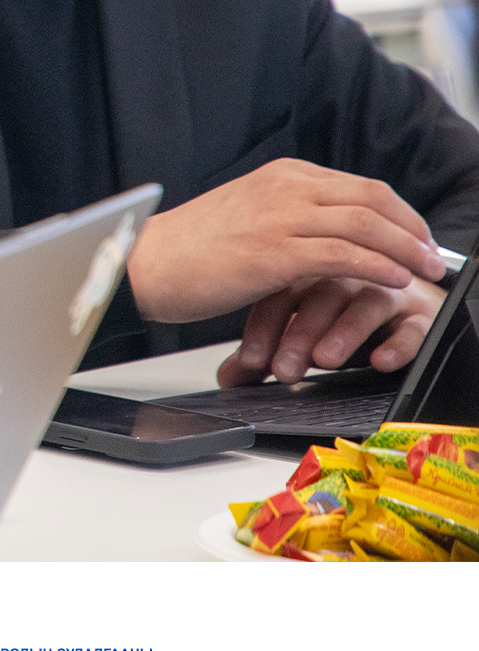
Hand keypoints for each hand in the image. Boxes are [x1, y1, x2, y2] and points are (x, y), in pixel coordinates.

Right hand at [123, 157, 446, 326]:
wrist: (146, 261)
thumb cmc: (191, 248)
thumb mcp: (248, 216)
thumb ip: (291, 218)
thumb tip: (334, 240)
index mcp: (281, 176)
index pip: (360, 186)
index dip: (400, 213)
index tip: (417, 239)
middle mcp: (284, 187)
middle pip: (373, 197)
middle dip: (413, 227)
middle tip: (433, 255)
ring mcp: (279, 216)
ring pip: (365, 223)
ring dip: (406, 248)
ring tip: (425, 271)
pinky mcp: (274, 252)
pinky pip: (343, 254)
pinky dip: (378, 266)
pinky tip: (394, 281)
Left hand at [218, 274, 443, 385]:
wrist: (405, 292)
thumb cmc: (343, 311)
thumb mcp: (303, 329)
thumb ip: (268, 349)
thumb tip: (228, 378)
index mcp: (309, 272)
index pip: (280, 292)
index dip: (264, 327)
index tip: (252, 362)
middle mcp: (346, 275)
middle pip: (319, 296)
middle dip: (299, 335)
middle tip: (285, 370)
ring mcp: (386, 290)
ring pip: (365, 304)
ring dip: (344, 333)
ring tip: (326, 361)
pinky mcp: (422, 312)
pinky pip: (413, 325)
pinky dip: (398, 343)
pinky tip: (381, 361)